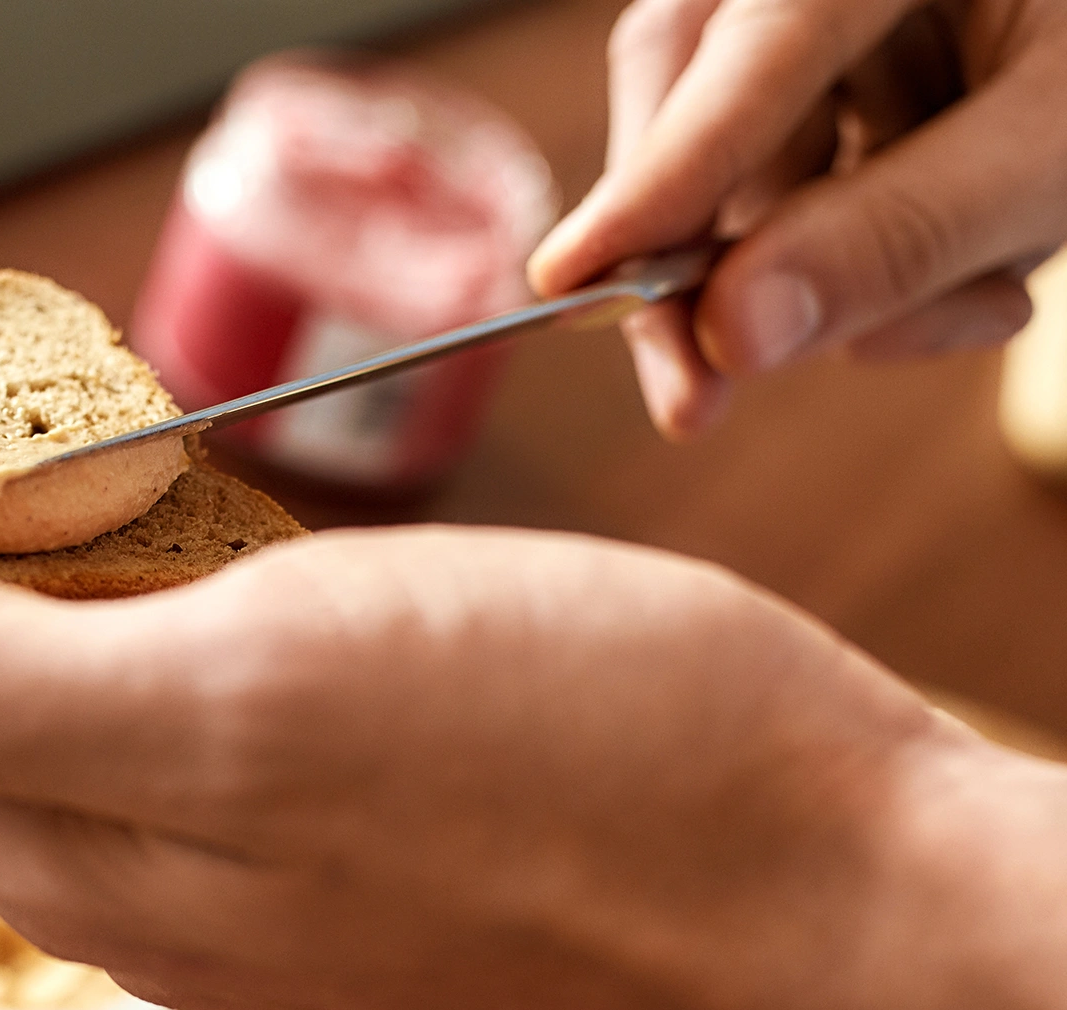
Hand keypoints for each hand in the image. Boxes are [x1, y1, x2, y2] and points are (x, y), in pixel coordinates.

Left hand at [0, 530, 1066, 1009]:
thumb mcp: (252, 697)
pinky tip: (69, 556)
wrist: (810, 863)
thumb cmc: (563, 774)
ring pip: (0, 712)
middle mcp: (129, 857)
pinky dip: (53, 615)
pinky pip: (124, 698)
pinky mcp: (318, 780)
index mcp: (79, 844)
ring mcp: (225, 828)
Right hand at [529, 0, 1066, 438]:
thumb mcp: (1062, 152)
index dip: (659, 182)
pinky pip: (788, 181)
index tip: (568, 287)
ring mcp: (812, 11)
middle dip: (718, 263)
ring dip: (823, 270)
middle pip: (693, 106)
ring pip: (740, 165)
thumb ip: (900, 237)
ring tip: (974, 301)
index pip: (746, 55)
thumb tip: (735, 336)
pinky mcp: (829, 71)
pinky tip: (967, 270)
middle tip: (702, 395)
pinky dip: (860, 254)